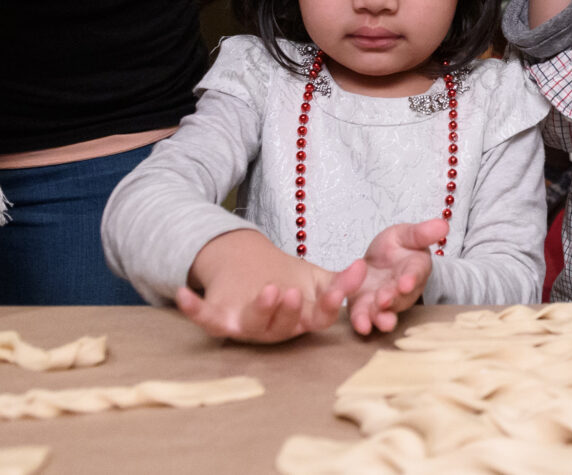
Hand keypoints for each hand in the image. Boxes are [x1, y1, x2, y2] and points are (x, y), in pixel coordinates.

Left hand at [177, 230, 364, 343]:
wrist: (249, 268)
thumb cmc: (288, 278)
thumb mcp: (317, 278)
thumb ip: (342, 278)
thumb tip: (364, 267)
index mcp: (302, 320)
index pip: (320, 318)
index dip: (330, 307)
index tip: (338, 292)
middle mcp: (274, 328)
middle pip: (284, 327)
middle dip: (289, 312)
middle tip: (293, 294)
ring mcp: (246, 325)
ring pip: (252, 326)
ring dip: (260, 311)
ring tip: (269, 291)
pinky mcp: (219, 318)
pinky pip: (205, 319)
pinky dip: (193, 309)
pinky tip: (184, 293)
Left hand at [346, 218, 447, 334]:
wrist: (378, 263)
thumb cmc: (396, 248)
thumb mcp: (406, 234)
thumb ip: (421, 233)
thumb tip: (443, 225)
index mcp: (415, 268)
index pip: (416, 273)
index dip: (411, 278)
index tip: (406, 283)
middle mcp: (403, 290)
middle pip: (401, 297)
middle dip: (393, 299)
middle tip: (384, 299)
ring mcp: (385, 302)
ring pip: (385, 311)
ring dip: (380, 316)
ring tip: (375, 319)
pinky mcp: (365, 308)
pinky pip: (365, 317)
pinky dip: (363, 322)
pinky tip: (361, 326)